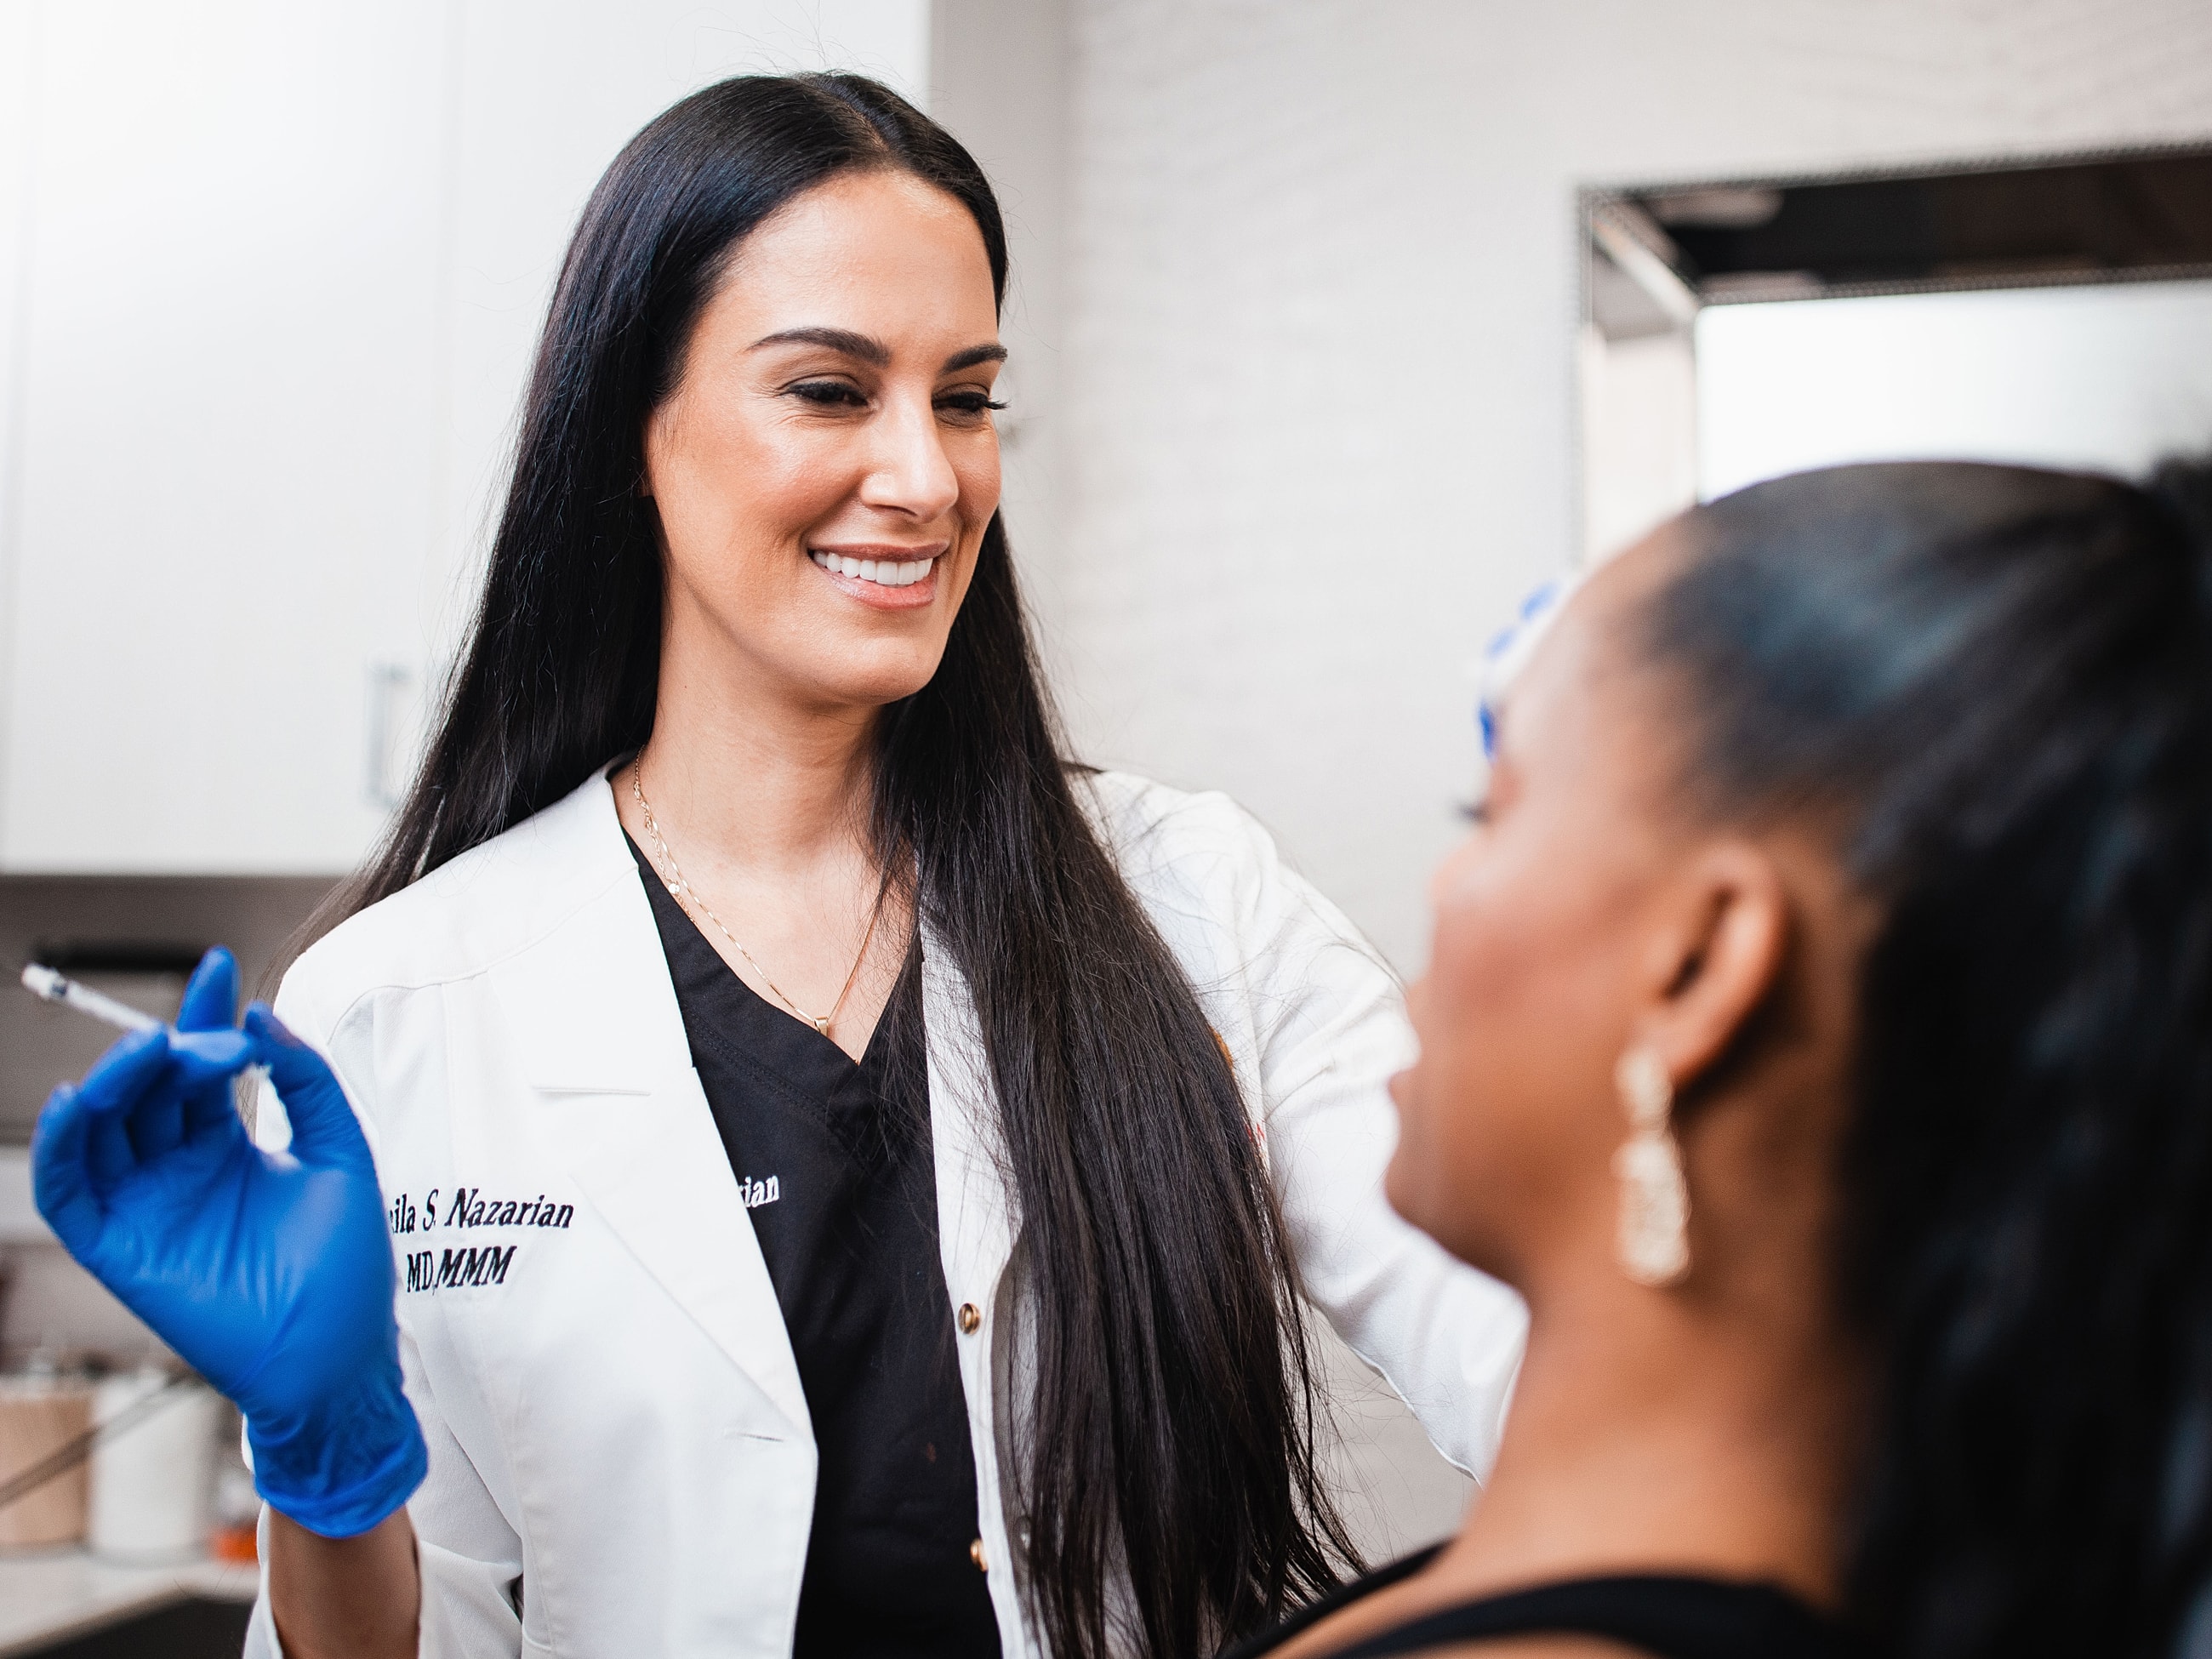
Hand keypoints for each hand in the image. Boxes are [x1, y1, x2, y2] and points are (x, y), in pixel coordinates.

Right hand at [32, 948, 426, 1536]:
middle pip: (149, 1088)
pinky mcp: (122, 1248)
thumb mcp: (341, 1152)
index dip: (205, 1013)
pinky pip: (72, 1193)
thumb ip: (307, 1082)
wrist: (340, 1353)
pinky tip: (79, 1101)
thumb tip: (265, 1015)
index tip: (221, 965)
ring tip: (150, 1048)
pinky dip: (64, 1146)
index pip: (200, 1066)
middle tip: (212, 1033)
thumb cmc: (345, 1266)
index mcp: (226, 1147)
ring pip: (104, 1127)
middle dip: (173, 1046)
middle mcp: (179, 1170)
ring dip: (117, 1080)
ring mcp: (148, 1206)